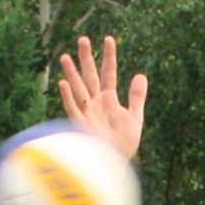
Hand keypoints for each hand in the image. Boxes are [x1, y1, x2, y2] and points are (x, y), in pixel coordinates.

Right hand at [58, 35, 146, 158]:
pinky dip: (68, 97)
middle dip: (86, 59)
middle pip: (90, 76)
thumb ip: (136, 97)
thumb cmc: (123, 144)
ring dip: (72, 73)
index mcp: (108, 99)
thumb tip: (140, 75)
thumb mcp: (134, 118)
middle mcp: (95, 103)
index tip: (109, 39)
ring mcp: (87, 113)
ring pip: (78, 89)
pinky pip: (73, 109)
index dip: (109, 57)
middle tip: (82, 39)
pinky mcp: (81, 126)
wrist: (115, 165)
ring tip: (65, 56)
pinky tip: (63, 84)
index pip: (108, 73)